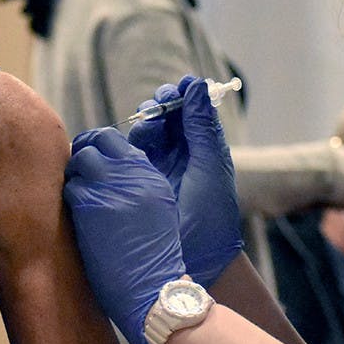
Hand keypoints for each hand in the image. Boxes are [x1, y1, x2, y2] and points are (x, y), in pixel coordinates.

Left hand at [64, 127, 186, 343]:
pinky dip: (69, 196)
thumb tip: (107, 170)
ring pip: (81, 160)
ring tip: (76, 194)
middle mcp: (133, 175)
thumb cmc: (153, 257)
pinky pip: (71, 187)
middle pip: (97, 141)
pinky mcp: (92, 206)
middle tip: (75, 168)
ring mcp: (112, 187)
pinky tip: (74, 213)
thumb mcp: (157, 209)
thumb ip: (135, 184)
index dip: (97, 145)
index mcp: (149, 175)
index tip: (89, 157)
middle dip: (82, 151)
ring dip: (74, 175)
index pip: (116, 141)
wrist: (153, 288)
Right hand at [128, 76, 242, 287]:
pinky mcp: (139, 180)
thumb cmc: (211, 213)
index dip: (185, 96)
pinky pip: (131, 152)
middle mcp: (181, 155)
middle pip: (168, 118)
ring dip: (148, 121)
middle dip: (162, 104)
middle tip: (160, 102)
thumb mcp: (209, 165)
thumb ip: (201, 126)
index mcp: (204, 149)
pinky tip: (135, 140)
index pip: (192, 113)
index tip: (180, 86)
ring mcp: (159, 166)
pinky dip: (132, 140)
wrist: (194, 258)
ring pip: (149, 131)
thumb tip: (196, 85)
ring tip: (150, 121)